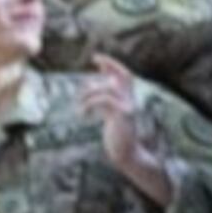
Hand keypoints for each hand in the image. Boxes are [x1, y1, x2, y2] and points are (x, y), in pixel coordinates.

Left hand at [82, 66, 172, 207]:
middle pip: (124, 76)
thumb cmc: (118, 136)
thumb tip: (91, 85)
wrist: (128, 154)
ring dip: (89, 94)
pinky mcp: (122, 115)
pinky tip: (83, 115)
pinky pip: (104, 101)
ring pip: (108, 89)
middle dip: (110, 64)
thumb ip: (103, 101)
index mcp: (128, 100)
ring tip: (80, 106)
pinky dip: (90, 104)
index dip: (112, 65)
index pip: (125, 76)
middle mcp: (131, 101)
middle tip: (94, 58)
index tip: (97, 58)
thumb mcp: (109, 115)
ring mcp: (128, 107)